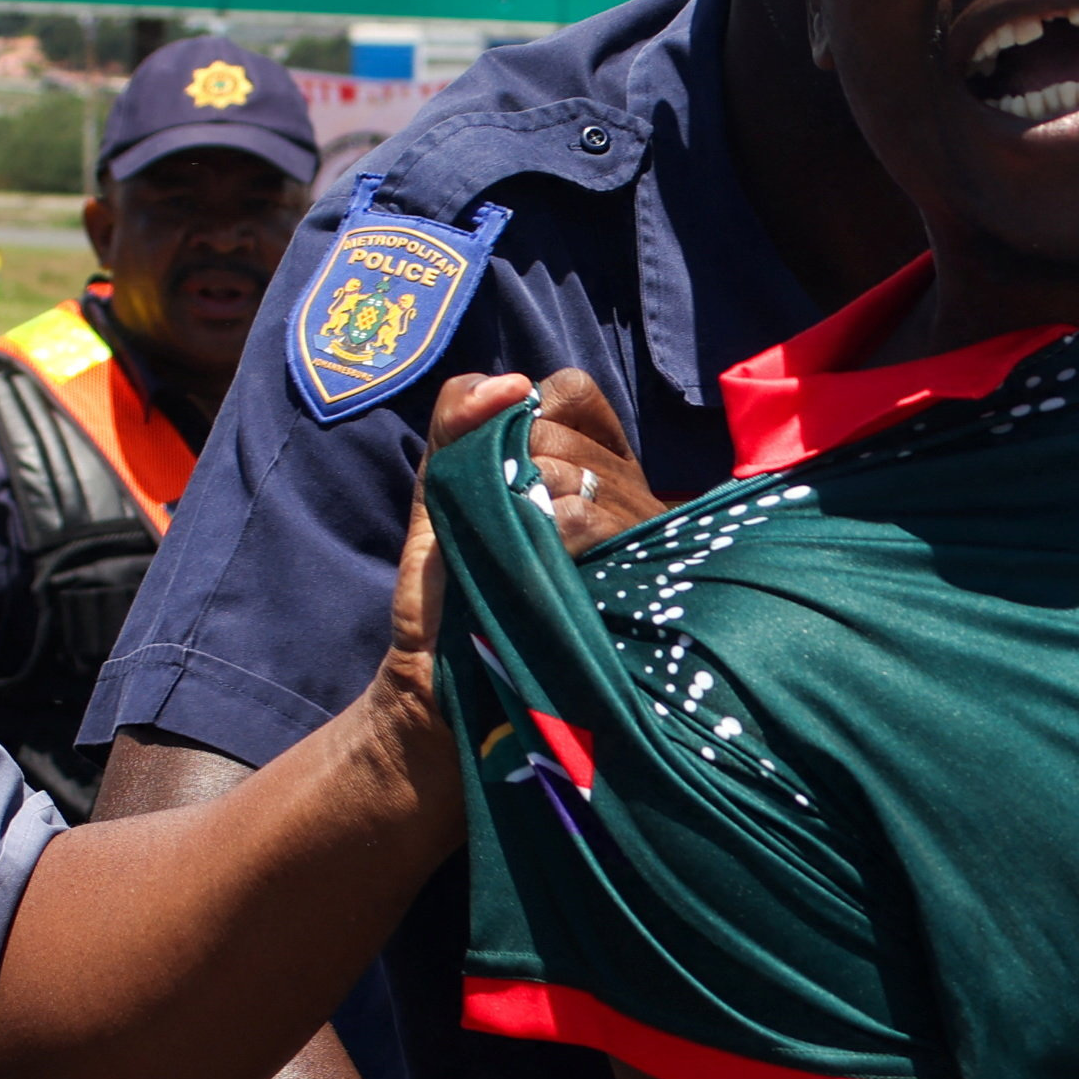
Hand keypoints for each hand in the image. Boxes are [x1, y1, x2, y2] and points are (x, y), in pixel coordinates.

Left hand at [382, 367, 659, 755]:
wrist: (442, 695)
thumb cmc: (448, 595)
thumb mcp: (442, 495)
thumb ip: (456, 421)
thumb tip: (510, 383)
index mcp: (594, 469)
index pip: (570, 392)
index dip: (524, 418)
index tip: (502, 475)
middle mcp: (628, 496)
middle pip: (554, 434)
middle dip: (503, 476)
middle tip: (501, 539)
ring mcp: (636, 539)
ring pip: (567, 475)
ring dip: (518, 516)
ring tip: (519, 569)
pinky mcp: (632, 581)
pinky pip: (582, 522)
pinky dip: (541, 542)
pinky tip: (534, 583)